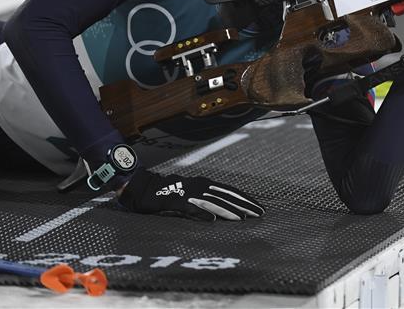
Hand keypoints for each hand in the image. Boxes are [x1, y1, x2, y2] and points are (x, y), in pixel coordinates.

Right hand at [117, 170, 264, 220]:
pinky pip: (191, 208)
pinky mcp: (176, 201)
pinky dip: (202, 213)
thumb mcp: (191, 194)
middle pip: (226, 196)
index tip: (258, 207)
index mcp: (204, 183)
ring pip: (213, 202)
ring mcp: (188, 193)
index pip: (230, 191)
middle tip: (259, 214)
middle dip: (244, 205)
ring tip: (242, 219)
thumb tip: (221, 213)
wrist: (143, 187)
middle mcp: (200, 186)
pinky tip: (212, 220)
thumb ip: (205, 201)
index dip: (245, 199)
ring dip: (228, 210)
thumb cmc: (169, 192)